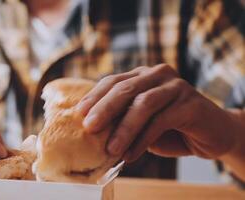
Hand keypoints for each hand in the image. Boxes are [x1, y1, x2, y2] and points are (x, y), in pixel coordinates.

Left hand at [77, 64, 241, 161]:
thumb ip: (121, 118)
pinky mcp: (191, 103)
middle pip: (125, 88)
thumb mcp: (140, 121)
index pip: (113, 81)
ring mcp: (176, 86)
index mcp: (142, 75)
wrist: (210, 133)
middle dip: (104, 109)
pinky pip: (161, 121)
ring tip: (110, 149)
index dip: (95, 96)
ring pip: (143, 104)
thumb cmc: (168, 127)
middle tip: (89, 128)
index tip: (79, 114)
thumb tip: (90, 128)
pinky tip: (130, 155)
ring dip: (124, 129)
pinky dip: (142, 140)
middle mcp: (158, 74)